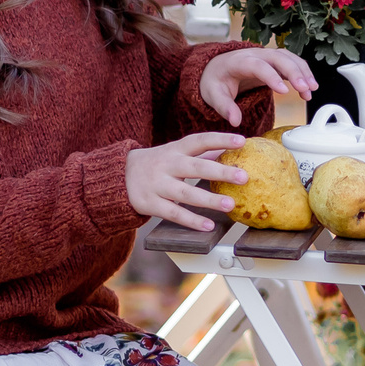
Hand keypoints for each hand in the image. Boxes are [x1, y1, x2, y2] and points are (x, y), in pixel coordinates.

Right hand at [129, 131, 248, 230]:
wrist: (119, 176)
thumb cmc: (158, 163)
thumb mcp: (176, 152)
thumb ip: (202, 153)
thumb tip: (233, 149)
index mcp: (176, 149)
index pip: (200, 140)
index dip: (220, 140)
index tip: (242, 141)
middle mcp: (167, 165)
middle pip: (196, 167)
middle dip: (220, 172)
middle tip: (244, 177)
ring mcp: (158, 185)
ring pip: (185, 193)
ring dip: (209, 200)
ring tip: (230, 205)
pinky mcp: (150, 204)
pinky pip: (173, 213)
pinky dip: (191, 220)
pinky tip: (208, 225)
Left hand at [199, 45, 316, 123]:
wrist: (217, 68)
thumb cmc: (216, 81)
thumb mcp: (213, 95)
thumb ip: (224, 107)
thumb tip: (235, 121)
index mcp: (238, 61)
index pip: (258, 66)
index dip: (272, 77)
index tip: (284, 92)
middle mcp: (255, 54)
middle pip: (278, 57)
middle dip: (294, 72)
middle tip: (306, 88)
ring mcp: (266, 56)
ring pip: (288, 57)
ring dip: (302, 71)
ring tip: (312, 89)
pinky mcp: (274, 61)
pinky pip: (292, 62)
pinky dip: (302, 73)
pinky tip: (309, 89)